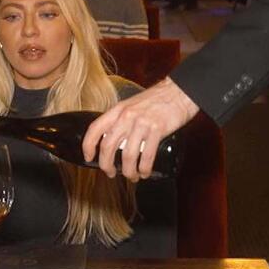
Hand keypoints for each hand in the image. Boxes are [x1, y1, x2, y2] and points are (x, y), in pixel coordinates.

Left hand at [82, 77, 199, 180]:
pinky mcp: (157, 130)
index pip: (95, 129)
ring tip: (132, 176)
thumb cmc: (156, 99)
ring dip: (128, 171)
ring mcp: (141, 123)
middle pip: (108, 146)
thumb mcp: (131, 105)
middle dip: (107, 165)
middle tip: (111, 173)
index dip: (88, 145)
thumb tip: (114, 139)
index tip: (88, 157)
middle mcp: (126, 117)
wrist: (179, 91)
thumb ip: (121, 119)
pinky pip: (147, 156)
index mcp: (118, 110)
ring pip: (128, 155)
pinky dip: (144, 168)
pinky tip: (144, 172)